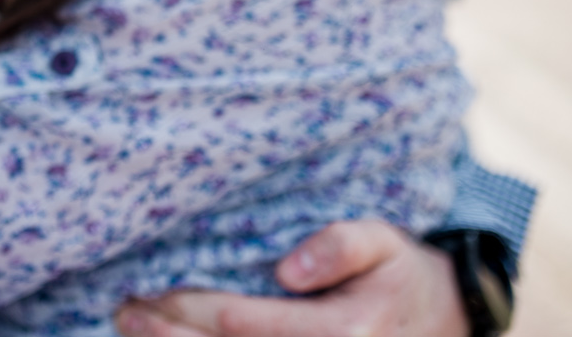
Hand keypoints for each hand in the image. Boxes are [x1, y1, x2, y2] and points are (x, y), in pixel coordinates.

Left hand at [115, 220, 468, 336]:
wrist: (448, 321)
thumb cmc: (402, 275)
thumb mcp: (384, 243)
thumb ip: (341, 246)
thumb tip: (289, 270)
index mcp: (341, 333)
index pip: (241, 324)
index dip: (187, 310)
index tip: (145, 292)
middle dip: (168, 336)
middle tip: (124, 312)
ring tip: (133, 329)